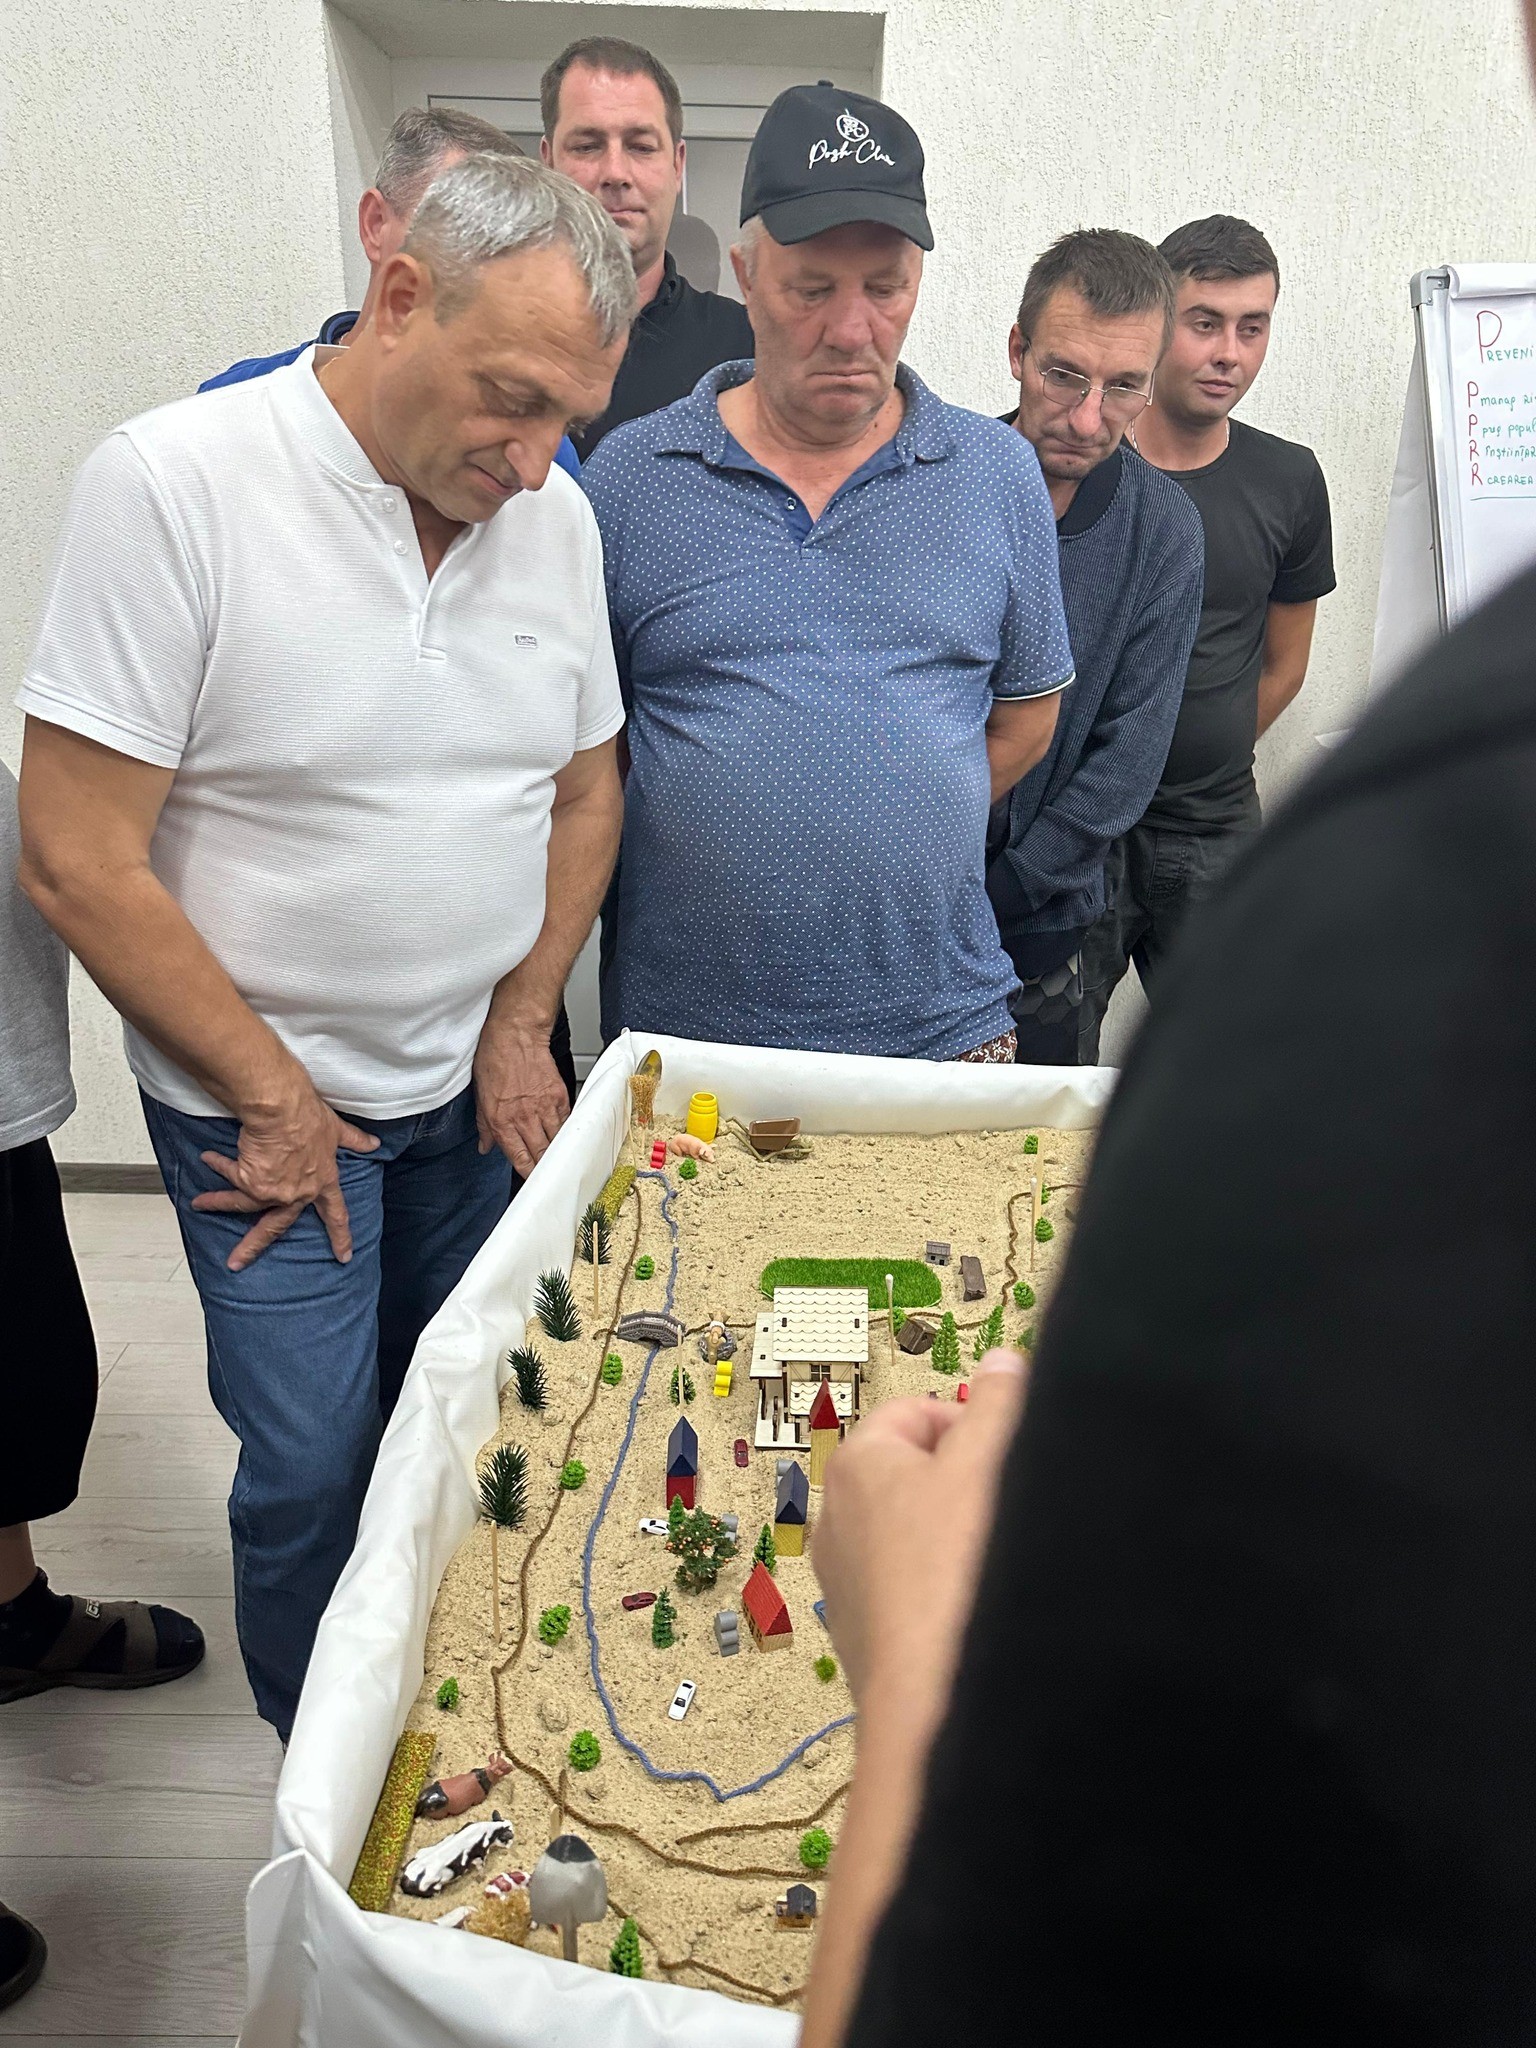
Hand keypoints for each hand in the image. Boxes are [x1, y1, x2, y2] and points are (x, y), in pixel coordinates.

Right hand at [190, 1086, 379, 1270]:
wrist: (282, 1110)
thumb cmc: (310, 1116)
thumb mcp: (336, 1129)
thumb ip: (354, 1140)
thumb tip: (373, 1144)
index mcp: (322, 1183)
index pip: (336, 1213)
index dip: (341, 1235)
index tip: (343, 1257)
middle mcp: (297, 1193)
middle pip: (275, 1226)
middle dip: (253, 1246)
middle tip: (236, 1263)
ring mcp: (272, 1191)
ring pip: (242, 1206)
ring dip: (218, 1204)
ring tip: (199, 1204)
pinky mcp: (250, 1182)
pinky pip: (230, 1177)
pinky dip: (219, 1165)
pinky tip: (207, 1159)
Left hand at [472, 1022, 568, 1177]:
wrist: (515, 1034)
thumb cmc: (495, 1058)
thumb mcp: (480, 1095)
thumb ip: (484, 1125)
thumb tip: (485, 1145)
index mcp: (501, 1121)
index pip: (518, 1158)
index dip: (527, 1174)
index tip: (531, 1180)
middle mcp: (524, 1117)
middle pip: (541, 1155)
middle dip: (544, 1169)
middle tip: (547, 1176)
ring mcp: (544, 1107)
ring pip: (557, 1141)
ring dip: (557, 1152)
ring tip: (559, 1160)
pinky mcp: (560, 1096)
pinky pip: (566, 1121)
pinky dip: (565, 1130)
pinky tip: (563, 1134)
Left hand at [813, 1349, 1029, 1727]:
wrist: (937, 1707)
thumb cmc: (955, 1579)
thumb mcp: (990, 1463)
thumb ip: (1000, 1403)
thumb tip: (1005, 1364)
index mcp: (857, 1464)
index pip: (918, 1412)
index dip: (973, 1424)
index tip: (1013, 1451)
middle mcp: (837, 1520)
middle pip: (918, 1474)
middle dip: (969, 1484)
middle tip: (1014, 1505)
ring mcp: (848, 1585)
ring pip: (918, 1539)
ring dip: (962, 1543)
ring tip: (1001, 1566)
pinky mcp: (869, 1640)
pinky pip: (916, 1594)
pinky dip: (948, 1595)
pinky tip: (981, 1614)